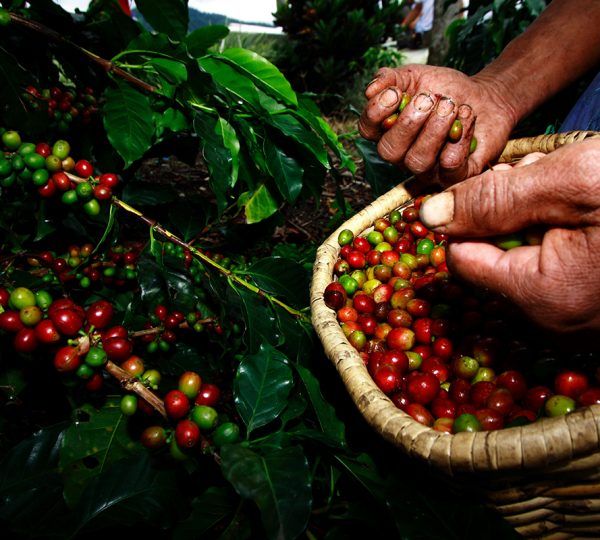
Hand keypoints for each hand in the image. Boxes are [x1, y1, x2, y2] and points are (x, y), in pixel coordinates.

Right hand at [359, 65, 517, 184]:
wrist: (486, 96)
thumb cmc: (446, 90)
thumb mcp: (416, 76)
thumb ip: (391, 79)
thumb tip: (370, 90)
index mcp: (387, 131)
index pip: (367, 130)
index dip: (376, 113)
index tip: (395, 93)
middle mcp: (402, 154)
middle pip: (389, 151)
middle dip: (408, 123)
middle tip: (429, 99)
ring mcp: (427, 169)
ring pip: (418, 162)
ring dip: (435, 130)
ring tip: (451, 106)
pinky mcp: (454, 175)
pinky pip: (450, 167)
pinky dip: (460, 139)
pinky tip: (466, 117)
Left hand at [419, 140, 599, 331]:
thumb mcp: (569, 181)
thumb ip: (493, 200)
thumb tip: (430, 215)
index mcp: (541, 297)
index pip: (462, 258)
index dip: (473, 216)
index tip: (505, 183)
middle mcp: (557, 321)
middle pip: (494, 258)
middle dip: (511, 213)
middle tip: (549, 179)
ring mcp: (581, 319)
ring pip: (527, 261)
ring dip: (540, 220)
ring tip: (576, 194)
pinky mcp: (598, 308)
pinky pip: (559, 271)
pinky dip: (564, 238)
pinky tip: (587, 213)